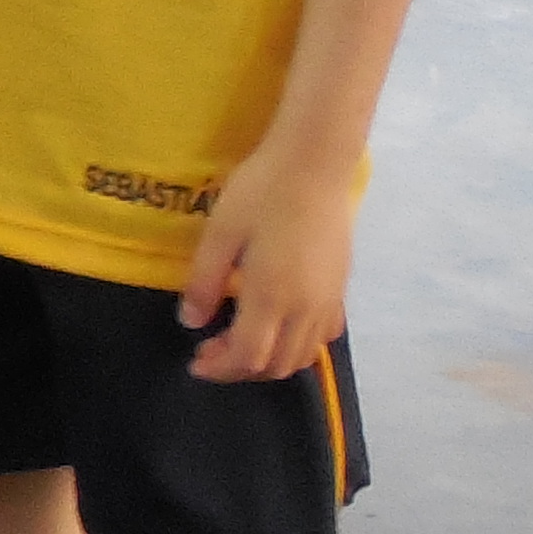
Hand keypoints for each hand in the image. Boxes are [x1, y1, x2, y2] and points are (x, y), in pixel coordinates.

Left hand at [180, 136, 353, 381]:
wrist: (314, 165)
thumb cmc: (261, 191)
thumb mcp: (219, 232)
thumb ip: (204, 282)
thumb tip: (191, 322)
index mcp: (272, 296)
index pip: (249, 356)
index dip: (221, 368)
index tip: (195, 362)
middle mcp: (306, 309)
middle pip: (277, 365)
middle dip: (240, 368)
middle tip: (210, 350)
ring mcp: (329, 301)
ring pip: (302, 356)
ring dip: (269, 361)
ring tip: (238, 341)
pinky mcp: (340, 289)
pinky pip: (321, 336)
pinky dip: (297, 347)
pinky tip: (276, 327)